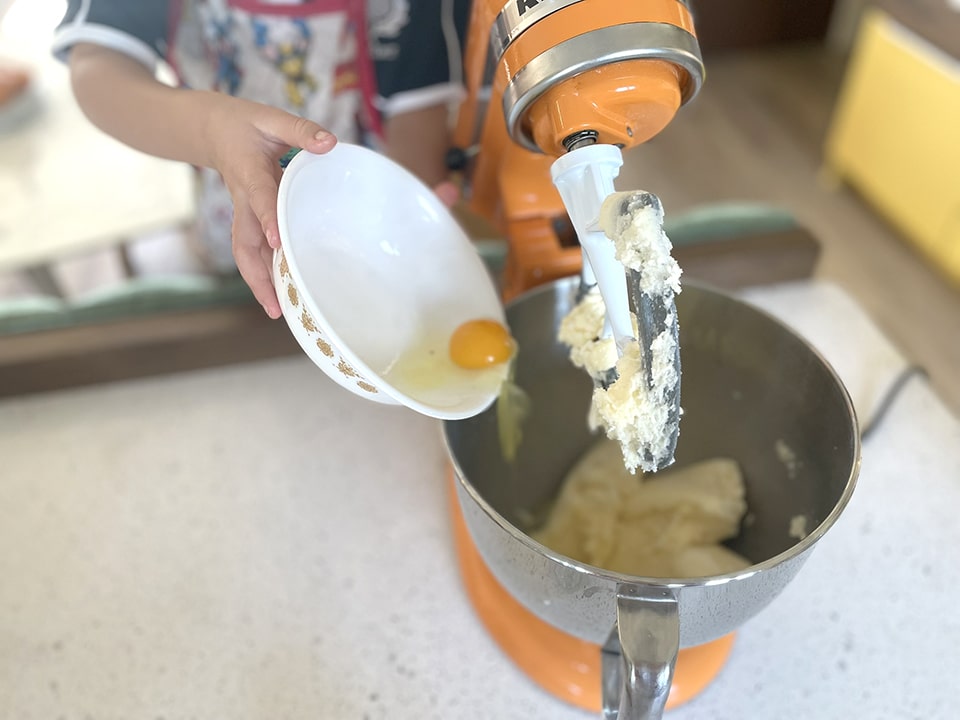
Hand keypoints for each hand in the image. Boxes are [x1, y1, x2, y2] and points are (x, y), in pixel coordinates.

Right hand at [205, 95, 336, 317]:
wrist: (210, 129)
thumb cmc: (243, 123)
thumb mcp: (270, 117)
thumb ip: (300, 130)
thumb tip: (330, 143)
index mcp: (249, 174)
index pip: (260, 200)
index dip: (268, 220)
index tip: (278, 242)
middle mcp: (243, 200)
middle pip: (244, 243)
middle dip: (257, 274)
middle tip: (275, 305)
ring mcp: (243, 212)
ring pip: (246, 252)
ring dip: (260, 281)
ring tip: (278, 310)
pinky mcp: (247, 218)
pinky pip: (253, 248)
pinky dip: (264, 271)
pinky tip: (280, 290)